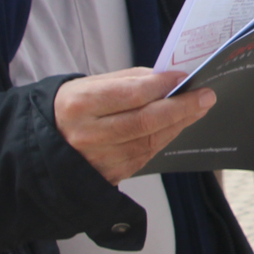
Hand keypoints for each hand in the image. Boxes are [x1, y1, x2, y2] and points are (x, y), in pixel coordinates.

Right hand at [53, 68, 214, 184]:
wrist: (47, 144)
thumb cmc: (72, 108)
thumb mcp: (90, 85)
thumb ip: (128, 81)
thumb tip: (167, 80)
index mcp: (80, 104)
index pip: (131, 94)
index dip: (161, 86)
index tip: (184, 78)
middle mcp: (88, 135)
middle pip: (145, 121)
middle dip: (181, 108)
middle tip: (206, 96)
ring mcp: (99, 160)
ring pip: (149, 141)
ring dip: (178, 124)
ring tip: (198, 109)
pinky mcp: (109, 176)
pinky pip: (145, 156)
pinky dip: (164, 139)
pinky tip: (177, 126)